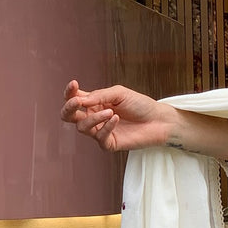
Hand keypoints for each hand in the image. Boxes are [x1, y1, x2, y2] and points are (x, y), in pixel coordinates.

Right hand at [61, 79, 175, 152]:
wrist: (158, 120)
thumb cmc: (140, 104)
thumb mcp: (119, 93)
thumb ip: (99, 96)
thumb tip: (79, 100)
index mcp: (94, 103)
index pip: (73, 98)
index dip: (69, 92)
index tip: (74, 83)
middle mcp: (94, 117)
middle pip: (68, 116)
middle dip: (69, 108)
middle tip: (77, 102)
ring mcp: (100, 131)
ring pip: (83, 127)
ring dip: (94, 118)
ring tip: (110, 111)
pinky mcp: (109, 143)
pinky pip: (99, 137)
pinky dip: (107, 127)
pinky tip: (116, 119)